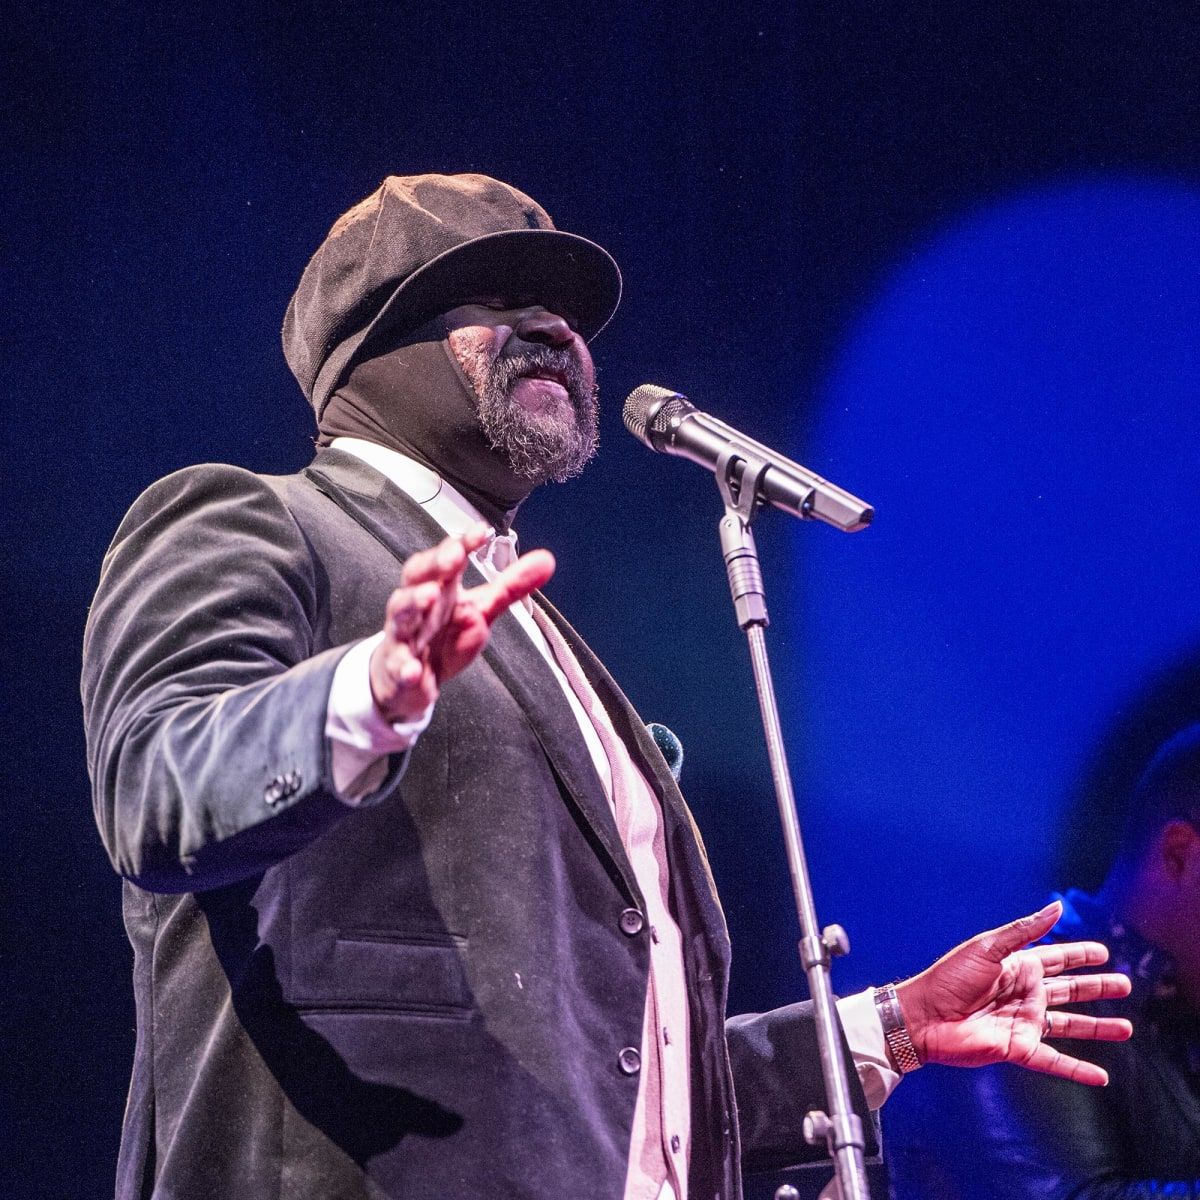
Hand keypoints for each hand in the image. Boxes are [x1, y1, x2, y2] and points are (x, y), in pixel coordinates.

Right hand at [369, 524, 554, 722]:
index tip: (483, 531)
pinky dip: (404, 668)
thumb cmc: (443, 636)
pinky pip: (398, 667)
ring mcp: (404, 636)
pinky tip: (413, 669)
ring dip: (413, 603)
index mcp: (440, 587)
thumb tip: (547, 559)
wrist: (410, 681)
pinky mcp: (398, 669)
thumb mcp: (481, 609)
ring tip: (429, 596)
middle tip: (455, 556)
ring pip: (401, 615)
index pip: (447, 559)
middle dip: (434, 564)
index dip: (463, 544)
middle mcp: (417, 606)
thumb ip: (511, 587)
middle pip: (417, 577)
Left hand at [894, 900, 1132, 1085]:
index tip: (1102, 952)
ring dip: (1097, 1028)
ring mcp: (1024, 1022)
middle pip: (1070, 991)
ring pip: (1070, 1026)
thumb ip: (1025, 931)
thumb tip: (1057, 907)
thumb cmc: (950, 976)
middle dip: (1096, 988)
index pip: (1056, 958)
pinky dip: (1078, 1070)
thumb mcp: (988, 947)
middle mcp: (1025, 994)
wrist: (924, 1015)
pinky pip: (1055, 1061)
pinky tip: (1101, 1076)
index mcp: (1017, 966)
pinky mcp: (1019, 1049)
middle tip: (1125, 985)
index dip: (1079, 955)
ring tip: (1126, 1028)